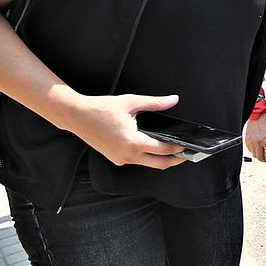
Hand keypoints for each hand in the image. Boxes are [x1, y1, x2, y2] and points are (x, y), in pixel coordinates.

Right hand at [62, 94, 185, 168]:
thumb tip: (173, 100)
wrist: (76, 116)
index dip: (179, 148)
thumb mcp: (131, 102)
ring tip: (173, 150)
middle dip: (175, 161)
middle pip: (159, 164)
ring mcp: (120, 159)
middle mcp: (127, 155)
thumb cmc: (100, 109)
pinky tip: (152, 147)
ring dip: (160, 159)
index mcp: (132, 142)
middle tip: (186, 154)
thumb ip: (155, 103)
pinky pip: (136, 161)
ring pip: (147, 164)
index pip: (163, 150)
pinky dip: (146, 157)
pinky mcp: (115, 159)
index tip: (188, 145)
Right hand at [245, 107, 265, 167]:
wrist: (258, 116)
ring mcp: (252, 142)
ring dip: (259, 155)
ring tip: (261, 151)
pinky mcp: (247, 141)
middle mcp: (258, 143)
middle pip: (260, 158)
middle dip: (264, 159)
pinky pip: (250, 151)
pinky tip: (256, 147)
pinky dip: (254, 151)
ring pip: (255, 155)